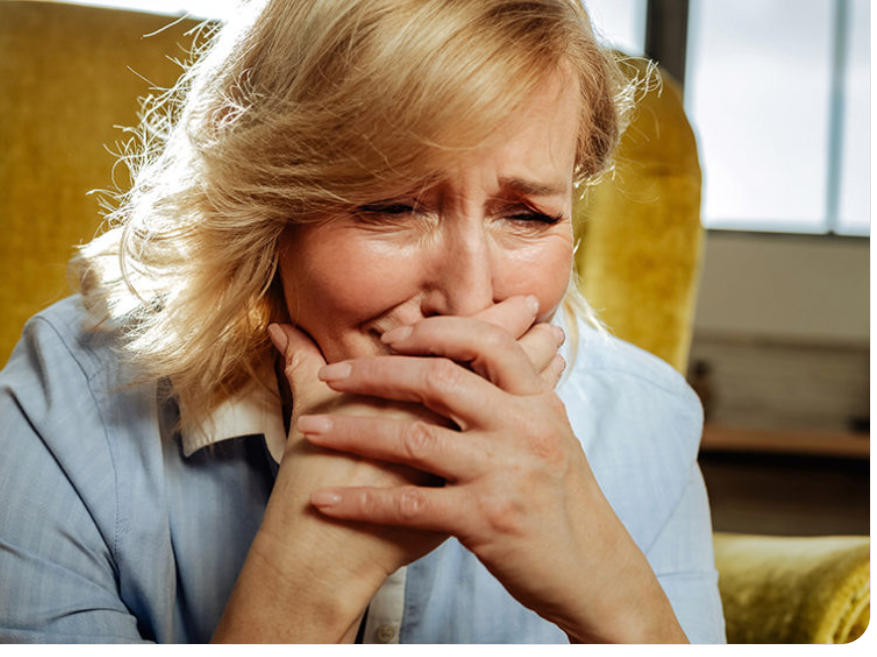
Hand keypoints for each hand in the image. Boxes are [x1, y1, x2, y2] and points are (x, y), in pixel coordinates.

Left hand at [295, 298, 687, 642]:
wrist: (594, 572)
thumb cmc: (563, 499)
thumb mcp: (551, 433)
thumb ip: (516, 392)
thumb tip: (488, 347)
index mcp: (538, 401)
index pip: (484, 342)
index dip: (432, 332)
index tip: (389, 336)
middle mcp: (524, 428)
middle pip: (437, 381)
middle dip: (374, 373)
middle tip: (331, 375)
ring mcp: (504, 474)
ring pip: (412, 438)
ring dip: (352, 430)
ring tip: (310, 428)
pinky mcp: (485, 521)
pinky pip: (408, 505)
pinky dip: (361, 502)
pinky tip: (326, 501)